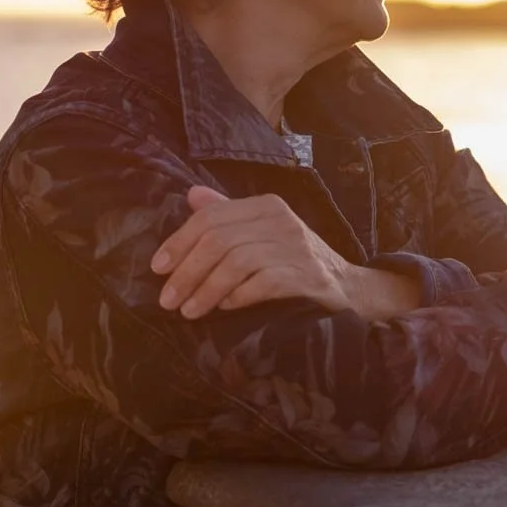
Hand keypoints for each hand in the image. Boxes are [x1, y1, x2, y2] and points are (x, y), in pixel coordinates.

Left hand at [151, 186, 354, 318]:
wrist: (349, 287)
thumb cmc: (295, 261)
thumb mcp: (261, 232)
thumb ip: (228, 215)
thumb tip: (191, 196)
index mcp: (265, 205)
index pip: (211, 217)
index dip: (179, 242)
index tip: (157, 268)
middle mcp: (281, 220)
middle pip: (219, 240)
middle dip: (186, 272)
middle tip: (168, 300)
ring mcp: (296, 247)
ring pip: (236, 263)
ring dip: (206, 289)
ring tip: (189, 311)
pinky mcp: (307, 276)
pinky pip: (262, 283)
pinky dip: (237, 297)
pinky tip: (224, 308)